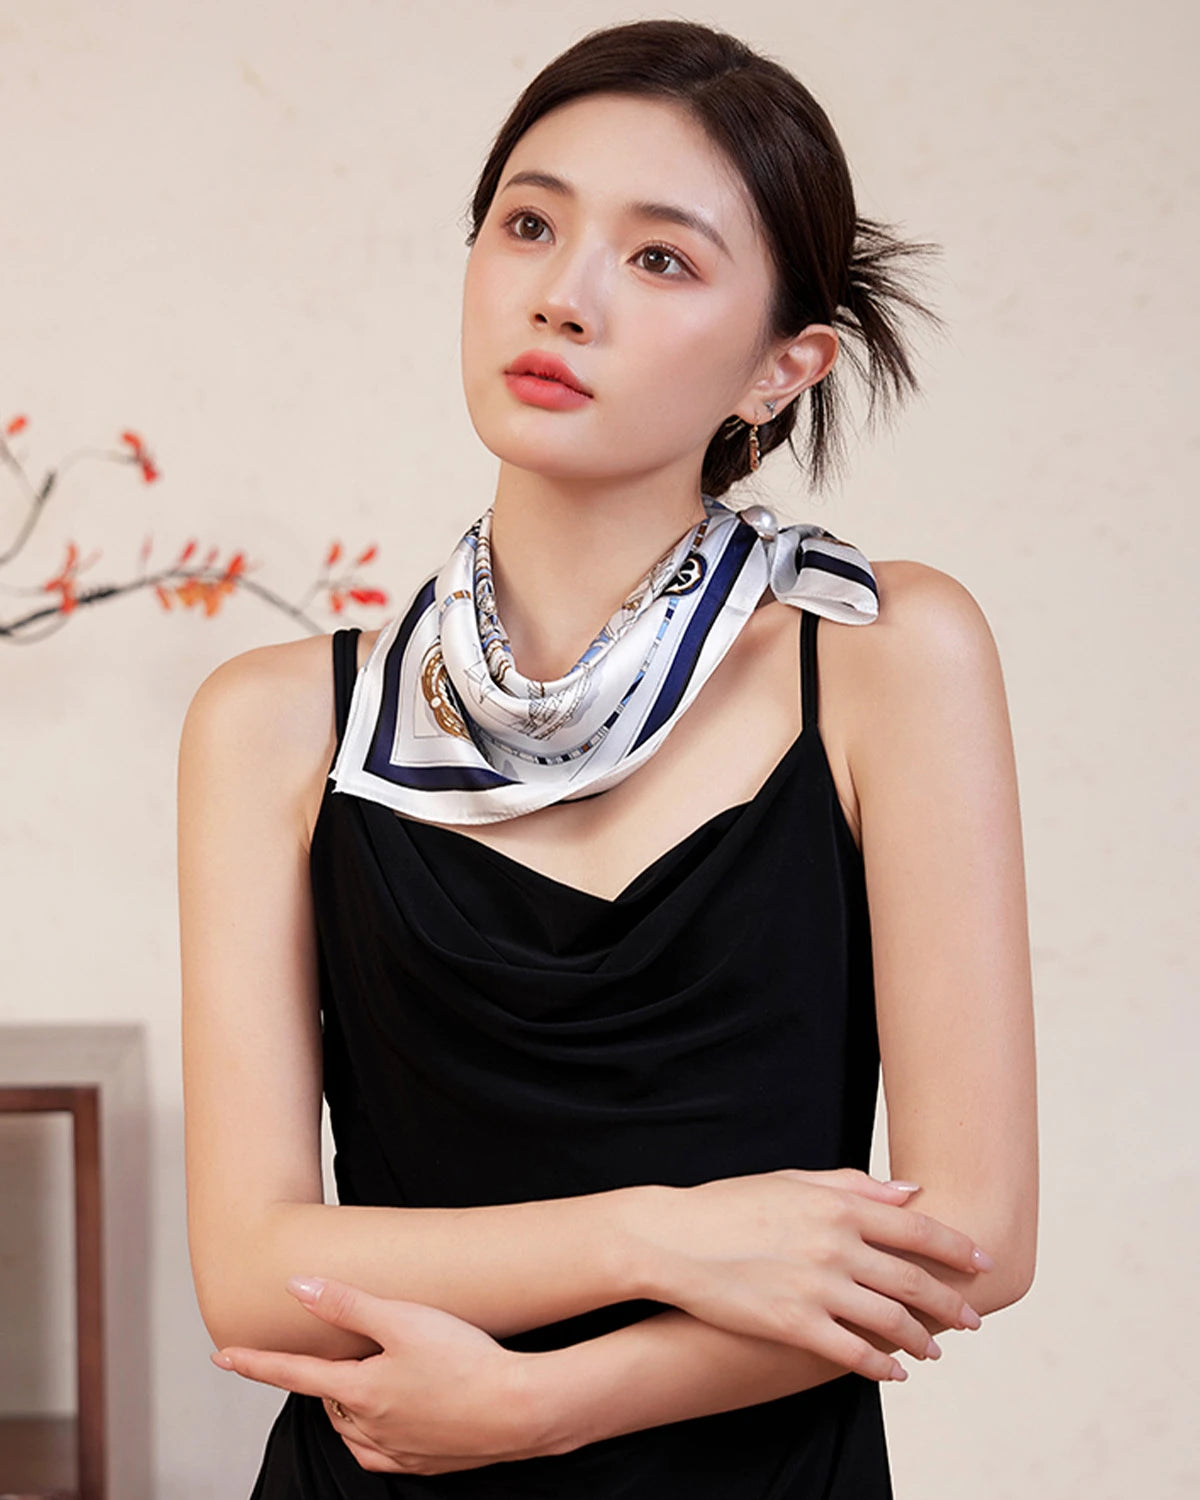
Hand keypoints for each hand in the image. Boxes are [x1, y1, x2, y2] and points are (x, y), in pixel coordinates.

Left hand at [210, 1276, 545, 1475]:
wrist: (520, 1410)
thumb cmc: (464, 1359)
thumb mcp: (403, 1318)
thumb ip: (346, 1303)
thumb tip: (296, 1287)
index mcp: (360, 1390)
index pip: (294, 1374)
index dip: (256, 1363)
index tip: (222, 1357)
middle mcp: (371, 1426)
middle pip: (328, 1401)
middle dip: (323, 1379)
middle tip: (335, 1352)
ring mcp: (399, 1450)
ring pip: (352, 1430)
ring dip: (347, 1408)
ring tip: (363, 1380)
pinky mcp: (427, 1462)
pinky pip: (381, 1455)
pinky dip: (373, 1438)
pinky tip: (387, 1423)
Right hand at [632, 1169, 990, 1381]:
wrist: (673, 1238)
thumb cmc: (729, 1204)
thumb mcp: (791, 1180)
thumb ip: (852, 1185)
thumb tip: (908, 1192)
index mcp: (837, 1204)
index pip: (919, 1229)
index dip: (958, 1249)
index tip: (983, 1263)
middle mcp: (836, 1244)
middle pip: (915, 1279)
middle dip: (950, 1303)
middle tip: (971, 1319)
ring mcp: (818, 1286)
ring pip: (891, 1321)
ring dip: (921, 1340)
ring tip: (934, 1352)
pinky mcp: (795, 1324)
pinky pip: (854, 1353)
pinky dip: (881, 1366)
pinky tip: (893, 1373)